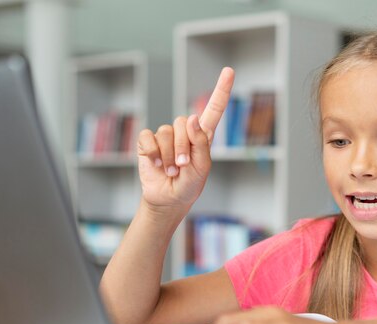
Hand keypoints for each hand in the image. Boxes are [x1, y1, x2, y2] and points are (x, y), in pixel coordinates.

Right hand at [137, 67, 234, 210]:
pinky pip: (149, 138)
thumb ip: (200, 142)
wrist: (169, 199)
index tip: (229, 71)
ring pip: (166, 132)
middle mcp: (184, 131)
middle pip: (183, 123)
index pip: (213, 109)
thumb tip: (192, 117)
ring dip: (170, 156)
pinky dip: (153, 154)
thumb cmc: (189, 184)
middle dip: (183, 147)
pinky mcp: (148, 142)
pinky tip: (157, 165)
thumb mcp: (202, 166)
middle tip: (183, 167)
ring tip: (172, 170)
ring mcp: (165, 136)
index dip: (221, 90)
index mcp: (202, 136)